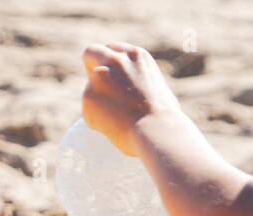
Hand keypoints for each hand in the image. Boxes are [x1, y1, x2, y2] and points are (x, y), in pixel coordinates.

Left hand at [81, 42, 181, 156]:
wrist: (157, 130)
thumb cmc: (165, 119)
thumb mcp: (157, 88)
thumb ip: (140, 84)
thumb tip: (134, 96)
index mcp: (136, 56)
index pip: (112, 49)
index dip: (109, 64)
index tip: (110, 77)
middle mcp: (116, 60)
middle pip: (91, 53)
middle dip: (90, 68)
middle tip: (98, 90)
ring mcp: (100, 76)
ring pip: (88, 88)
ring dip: (96, 102)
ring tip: (117, 121)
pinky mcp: (88, 96)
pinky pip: (87, 113)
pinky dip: (96, 122)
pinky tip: (113, 129)